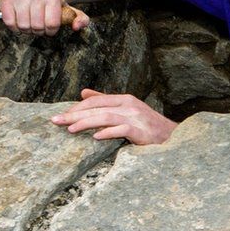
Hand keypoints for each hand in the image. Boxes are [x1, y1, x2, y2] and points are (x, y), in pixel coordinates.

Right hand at [0, 0, 90, 34]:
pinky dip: (14, 27)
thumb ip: (81, 19)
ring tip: (30, 22)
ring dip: (27, 30)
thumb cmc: (53, 3)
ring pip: (23, 26)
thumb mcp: (70, 10)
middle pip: (36, 27)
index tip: (51, 27)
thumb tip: (76, 27)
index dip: (51, 31)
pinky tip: (19, 21)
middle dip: (39, 31)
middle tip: (40, 25)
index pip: (52, 25)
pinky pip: (9, 22)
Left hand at [51, 89, 175, 144]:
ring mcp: (137, 118)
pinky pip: (122, 130)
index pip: (97, 100)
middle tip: (56, 121)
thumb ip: (106, 100)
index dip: (78, 107)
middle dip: (75, 115)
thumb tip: (83, 93)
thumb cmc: (148, 125)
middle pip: (98, 108)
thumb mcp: (128, 109)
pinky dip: (108, 133)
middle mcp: (130, 105)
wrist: (173, 137)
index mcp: (125, 99)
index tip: (62, 115)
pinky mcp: (142, 132)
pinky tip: (96, 137)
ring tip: (70, 129)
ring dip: (86, 123)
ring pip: (106, 117)